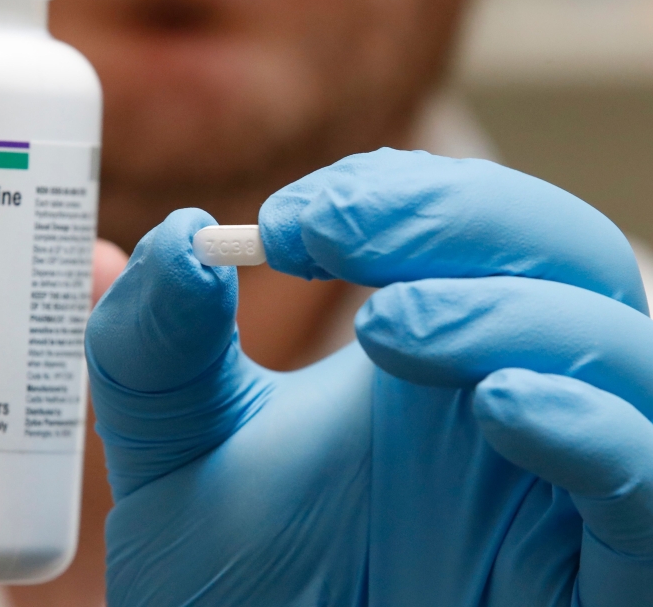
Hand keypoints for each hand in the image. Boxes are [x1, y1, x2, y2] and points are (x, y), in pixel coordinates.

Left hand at [86, 149, 652, 605]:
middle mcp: (512, 407)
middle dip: (456, 217)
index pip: (468, 223)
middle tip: (331, 235)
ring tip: (386, 328)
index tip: (285, 221)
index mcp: (429, 360)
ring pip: (628, 351)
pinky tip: (502, 404)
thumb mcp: (175, 455)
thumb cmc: (235, 593)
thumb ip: (155, 342)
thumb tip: (170, 237)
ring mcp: (564, 492)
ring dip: (515, 311)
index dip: (395, 193)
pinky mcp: (601, 584)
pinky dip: (598, 430)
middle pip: (565, 254)